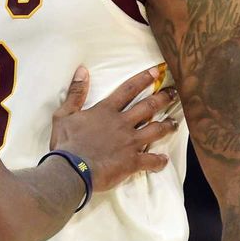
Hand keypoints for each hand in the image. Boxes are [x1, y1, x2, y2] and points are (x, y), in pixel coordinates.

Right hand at [49, 67, 178, 191]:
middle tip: (174, 92)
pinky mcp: (132, 162)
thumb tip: (82, 70)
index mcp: (106, 111)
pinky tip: (164, 159)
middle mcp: (122, 123)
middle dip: (163, 98)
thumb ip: (76, 92)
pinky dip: (159, 160)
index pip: (128, 90)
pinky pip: (151, 160)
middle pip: (148, 107)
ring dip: (167, 125)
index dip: (143, 79)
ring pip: (155, 130)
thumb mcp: (64, 114)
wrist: (71, 170)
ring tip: (175, 122)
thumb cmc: (66, 143)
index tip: (157, 71)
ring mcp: (130, 142)